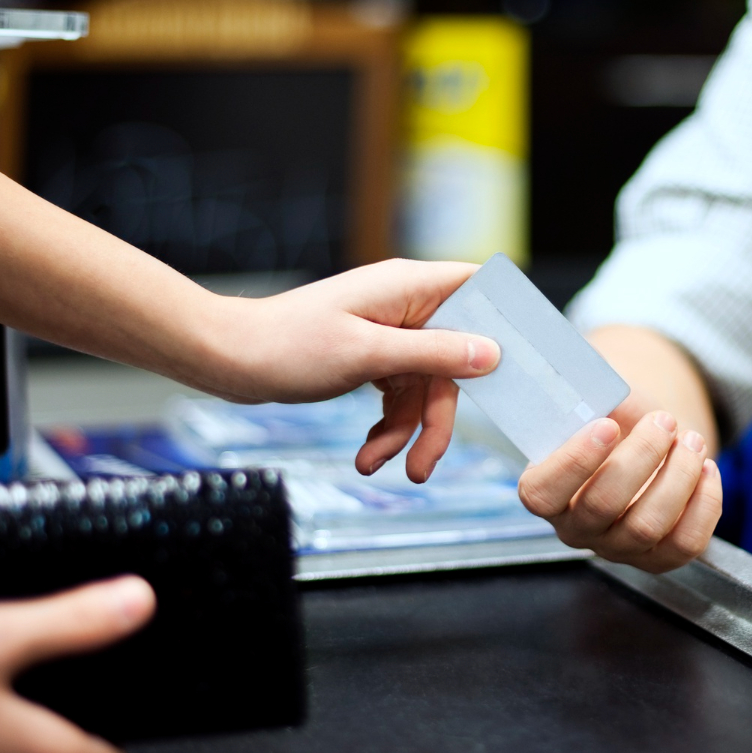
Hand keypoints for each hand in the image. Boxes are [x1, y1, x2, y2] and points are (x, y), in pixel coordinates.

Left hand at [197, 259, 500, 482]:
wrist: (230, 360)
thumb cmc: (289, 345)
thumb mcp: (368, 354)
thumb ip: (433, 354)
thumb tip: (491, 353)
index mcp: (410, 287)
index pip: (479, 289)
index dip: (505, 323)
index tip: (521, 368)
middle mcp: (405, 306)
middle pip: (453, 362)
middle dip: (437, 418)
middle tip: (424, 464)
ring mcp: (387, 333)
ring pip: (423, 388)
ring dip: (406, 432)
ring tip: (379, 465)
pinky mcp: (370, 357)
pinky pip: (397, 396)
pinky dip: (386, 428)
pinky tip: (367, 455)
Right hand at [517, 401, 722, 572]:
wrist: (640, 448)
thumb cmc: (612, 424)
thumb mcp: (595, 406)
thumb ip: (593, 398)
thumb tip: (610, 389)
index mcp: (545, 493)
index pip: (542, 493)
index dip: (574, 460)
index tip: (608, 425)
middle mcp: (576, 528)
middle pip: (602, 505)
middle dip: (642, 455)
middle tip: (664, 421)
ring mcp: (617, 549)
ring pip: (648, 526)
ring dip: (679, 475)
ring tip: (691, 440)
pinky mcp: (658, 560)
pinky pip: (686, 543)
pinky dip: (705, 503)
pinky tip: (707, 469)